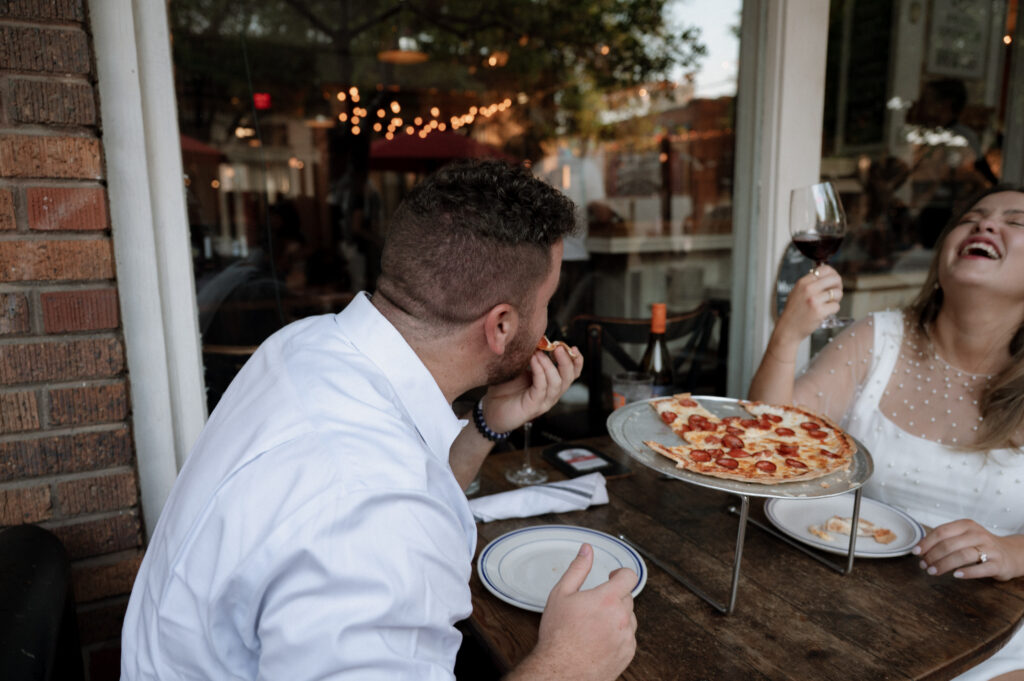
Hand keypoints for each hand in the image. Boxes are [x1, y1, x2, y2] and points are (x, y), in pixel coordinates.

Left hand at [481, 345, 582, 433]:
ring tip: (539, 352)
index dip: (576, 361)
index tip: (573, 347)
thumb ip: (529, 355)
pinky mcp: (533, 407)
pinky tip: (533, 360)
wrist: (490, 409)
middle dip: (567, 361)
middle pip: (569, 378)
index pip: (572, 373)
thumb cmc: (505, 388)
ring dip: (550, 365)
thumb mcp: (519, 367)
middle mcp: (551, 393)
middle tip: (558, 347)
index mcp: (551, 384)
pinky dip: (539, 372)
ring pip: (557, 383)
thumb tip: (536, 337)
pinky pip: (541, 388)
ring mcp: (543, 402)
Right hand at [509, 543, 636, 680]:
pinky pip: (628, 637)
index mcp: (608, 599)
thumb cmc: (558, 635)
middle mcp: (622, 617)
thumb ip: (578, 568)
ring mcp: (627, 637)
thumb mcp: (561, 594)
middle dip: (613, 597)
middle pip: (627, 597)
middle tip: (594, 605)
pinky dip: (618, 635)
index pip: (629, 576)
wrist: (560, 671)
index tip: (613, 577)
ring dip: (616, 616)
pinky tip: (599, 638)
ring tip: (594, 625)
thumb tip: (587, 550)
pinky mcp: (628, 654)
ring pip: (628, 618)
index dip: (621, 574)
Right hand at [775, 265, 842, 343]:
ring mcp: (814, 300)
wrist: (788, 329)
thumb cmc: (793, 312)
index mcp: (803, 282)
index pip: (825, 269)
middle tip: (835, 292)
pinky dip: (832, 310)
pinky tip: (825, 312)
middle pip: (835, 279)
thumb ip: (810, 283)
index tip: (833, 281)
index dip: (833, 274)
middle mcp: (808, 289)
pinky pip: (836, 306)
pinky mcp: (819, 311)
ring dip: (836, 299)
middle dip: (838, 286)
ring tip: (828, 304)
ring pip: (838, 293)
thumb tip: (829, 276)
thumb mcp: (797, 292)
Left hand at [913, 519, 1023, 581]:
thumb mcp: (963, 536)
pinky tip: (956, 575)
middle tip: (923, 566)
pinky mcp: (998, 563)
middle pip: (949, 544)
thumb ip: (945, 540)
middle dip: (932, 556)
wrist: (1010, 554)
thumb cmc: (980, 545)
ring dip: (944, 564)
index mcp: (966, 525)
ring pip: (962, 555)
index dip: (926, 543)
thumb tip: (920, 550)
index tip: (916, 553)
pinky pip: (981, 568)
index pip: (941, 532)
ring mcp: (989, 549)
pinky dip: (967, 572)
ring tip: (932, 572)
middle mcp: (978, 534)